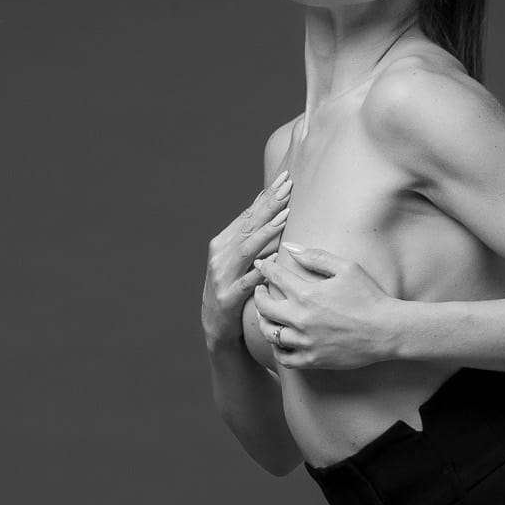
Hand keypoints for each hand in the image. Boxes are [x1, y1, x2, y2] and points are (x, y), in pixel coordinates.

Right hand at [201, 173, 290, 352]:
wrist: (215, 325)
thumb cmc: (233, 288)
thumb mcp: (240, 261)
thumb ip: (253, 239)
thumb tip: (274, 210)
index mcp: (223, 243)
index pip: (248, 215)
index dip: (266, 196)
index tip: (285, 179)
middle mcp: (220, 255)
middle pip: (248, 226)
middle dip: (269, 205)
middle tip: (289, 188)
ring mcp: (222, 276)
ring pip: (246, 250)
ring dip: (266, 232)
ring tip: (285, 216)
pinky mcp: (228, 298)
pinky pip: (247, 283)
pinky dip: (260, 271)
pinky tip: (274, 260)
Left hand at [250, 242, 398, 371]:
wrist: (387, 331)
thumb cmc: (370, 297)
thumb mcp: (347, 268)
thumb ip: (316, 257)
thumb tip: (290, 248)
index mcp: (307, 294)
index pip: (274, 277)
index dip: (264, 268)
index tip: (262, 265)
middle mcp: (301, 319)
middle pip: (264, 307)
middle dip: (258, 295)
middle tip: (260, 291)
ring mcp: (306, 342)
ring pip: (270, 334)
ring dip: (264, 322)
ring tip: (267, 317)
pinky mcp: (313, 360)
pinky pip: (285, 358)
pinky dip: (278, 349)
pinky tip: (281, 341)